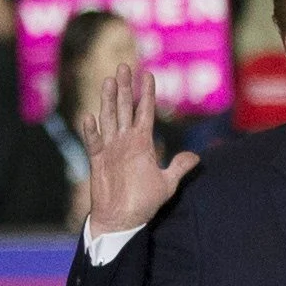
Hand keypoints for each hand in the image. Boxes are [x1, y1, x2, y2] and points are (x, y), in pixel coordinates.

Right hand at [77, 60, 199, 239]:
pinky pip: (93, 142)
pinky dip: (91, 130)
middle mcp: (125, 141)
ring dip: (108, 100)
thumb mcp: (167, 184)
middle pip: (125, 108)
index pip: (145, 112)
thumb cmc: (143, 202)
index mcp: (142, 143)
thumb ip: (179, 167)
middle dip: (125, 88)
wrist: (123, 220)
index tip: (148, 74)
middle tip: (124, 66)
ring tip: (109, 80)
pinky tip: (89, 116)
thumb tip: (196, 157)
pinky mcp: (98, 161)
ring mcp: (110, 149)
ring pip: (109, 118)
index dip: (147, 93)